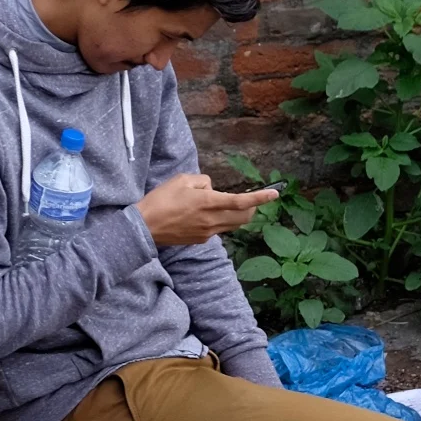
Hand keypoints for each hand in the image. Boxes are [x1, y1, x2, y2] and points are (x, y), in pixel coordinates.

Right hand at [139, 171, 277, 246]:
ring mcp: (208, 233)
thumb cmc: (161, 200)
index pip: (241, 201)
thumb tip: (213, 189)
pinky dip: (221, 220)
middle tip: (251, 199)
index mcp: (207, 203)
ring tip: (227, 204)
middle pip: (244, 217)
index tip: (275, 193)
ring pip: (234, 224)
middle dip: (253, 208)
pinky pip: (219, 229)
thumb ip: (203, 182)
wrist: (145, 227)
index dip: (260, 198)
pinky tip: (207, 214)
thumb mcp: (181, 180)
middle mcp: (211, 220)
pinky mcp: (202, 240)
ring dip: (238, 215)